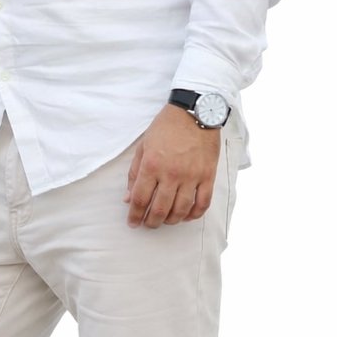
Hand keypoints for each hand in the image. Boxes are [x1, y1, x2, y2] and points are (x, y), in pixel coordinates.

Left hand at [123, 104, 220, 227]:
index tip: (132, 222)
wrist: (194, 112)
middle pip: (159, 209)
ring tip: (166, 220)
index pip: (140, 199)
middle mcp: (171, 173)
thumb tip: (128, 198)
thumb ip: (134, 173)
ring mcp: (191, 176)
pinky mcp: (207, 176)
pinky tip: (187, 216)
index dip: (134, 215)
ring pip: (180, 210)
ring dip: (171, 220)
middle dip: (151, 222)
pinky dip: (194, 214)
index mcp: (152, 165)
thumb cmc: (166, 127)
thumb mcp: (143, 145)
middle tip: (148, 224)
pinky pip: (202, 203)